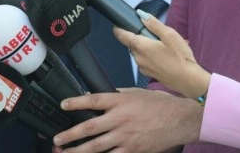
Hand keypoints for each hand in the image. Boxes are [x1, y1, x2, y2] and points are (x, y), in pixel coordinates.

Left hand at [52, 88, 201, 152]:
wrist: (182, 120)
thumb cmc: (159, 104)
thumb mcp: (135, 92)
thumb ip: (116, 95)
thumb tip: (98, 96)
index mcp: (120, 101)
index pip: (93, 100)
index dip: (76, 102)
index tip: (63, 104)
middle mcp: (121, 119)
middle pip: (90, 128)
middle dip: (70, 135)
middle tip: (57, 139)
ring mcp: (126, 137)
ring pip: (97, 147)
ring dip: (79, 151)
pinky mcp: (134, 150)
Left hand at [113, 11, 210, 98]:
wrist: (189, 81)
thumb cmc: (181, 58)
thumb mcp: (170, 35)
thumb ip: (154, 24)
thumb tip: (141, 15)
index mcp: (140, 46)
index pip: (121, 35)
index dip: (119, 28)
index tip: (119, 24)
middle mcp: (138, 57)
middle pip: (132, 43)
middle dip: (141, 38)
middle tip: (157, 36)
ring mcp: (142, 67)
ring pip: (140, 52)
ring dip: (148, 48)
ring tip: (166, 48)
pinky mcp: (148, 73)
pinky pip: (146, 61)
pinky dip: (152, 57)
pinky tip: (166, 57)